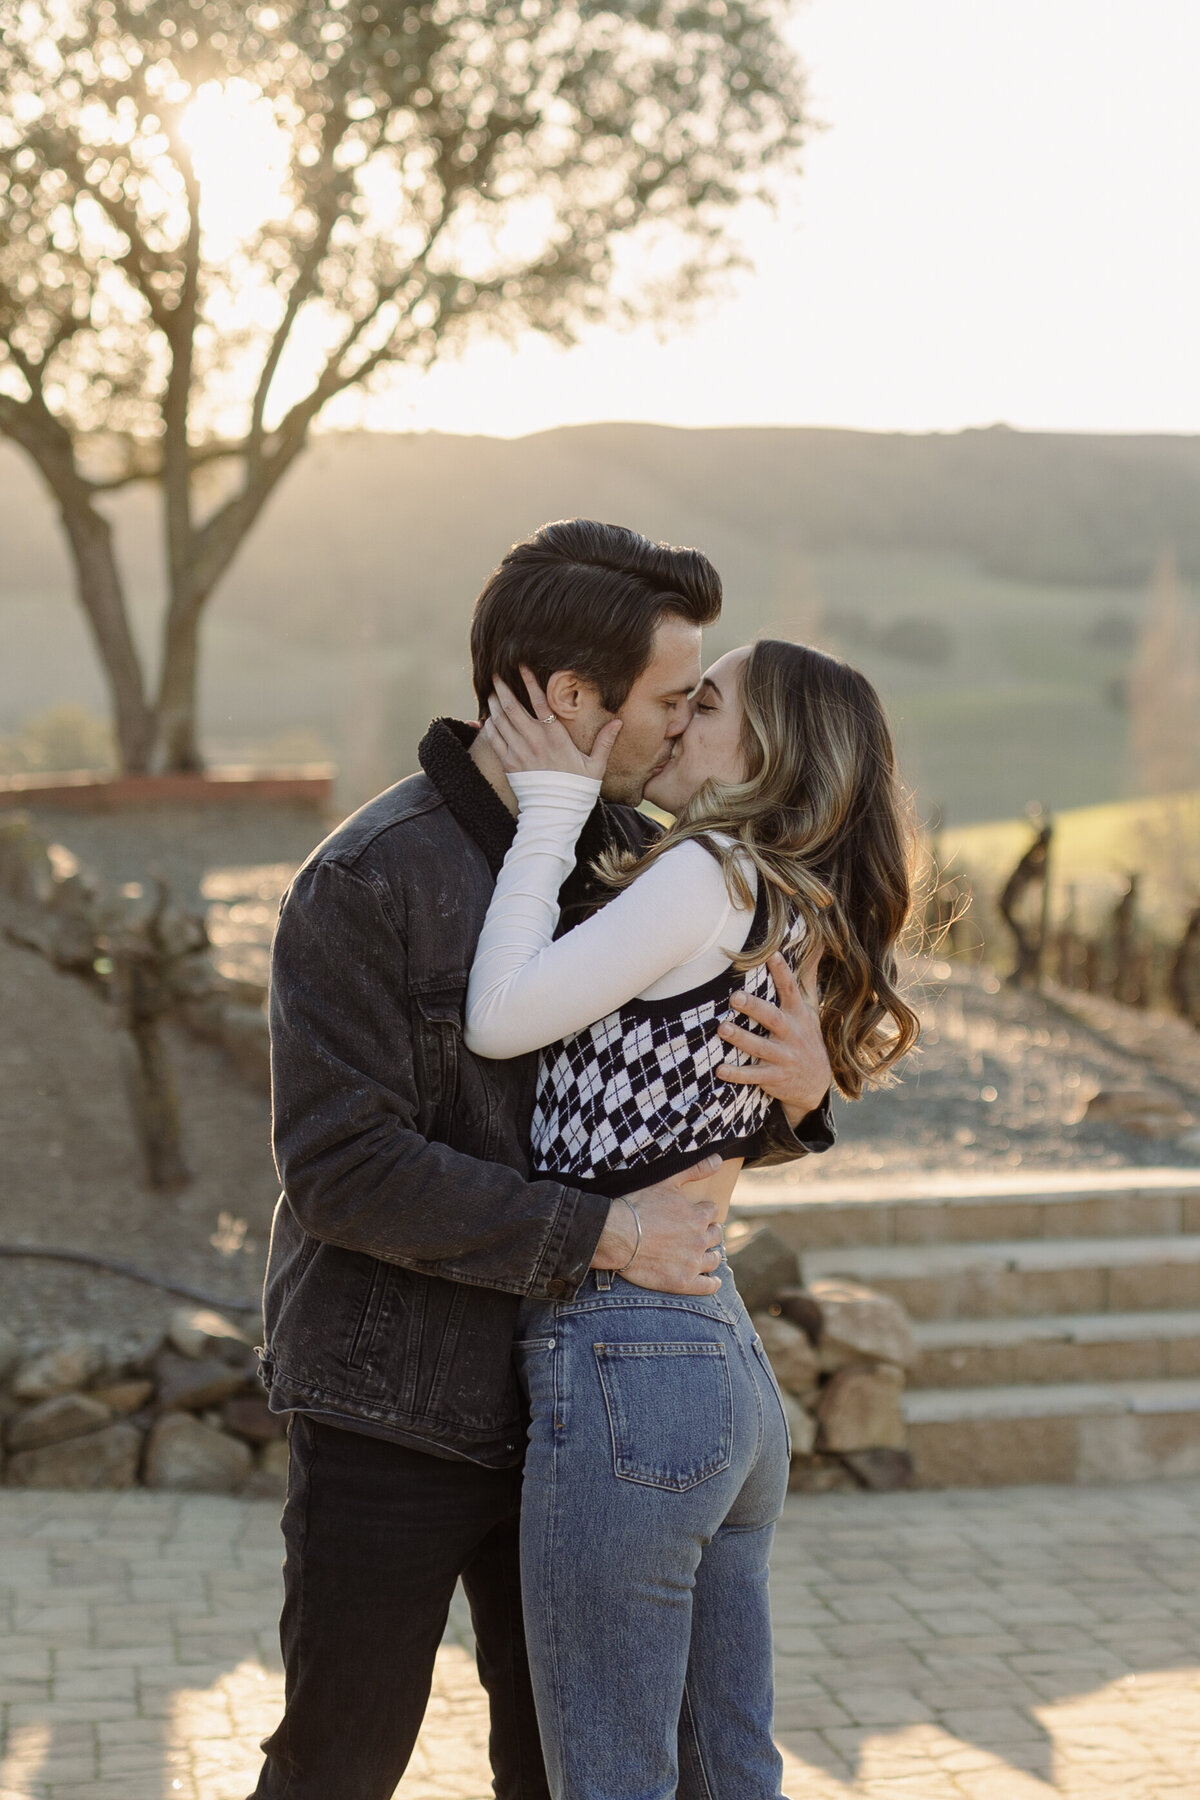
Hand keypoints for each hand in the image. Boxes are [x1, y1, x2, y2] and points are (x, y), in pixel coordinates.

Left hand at [481, 669, 621, 780]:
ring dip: (494, 705)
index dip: (530, 682)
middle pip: (513, 708)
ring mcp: (519, 753)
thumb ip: (604, 742)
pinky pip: (494, 740)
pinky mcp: (509, 764)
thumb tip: (619, 722)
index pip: (540, 703)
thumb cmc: (577, 790)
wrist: (555, 814)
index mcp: (556, 738)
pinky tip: (489, 718)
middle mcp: (535, 742)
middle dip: (503, 689)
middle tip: (496, 675)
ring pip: (501, 721)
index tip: (521, 666)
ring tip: (491, 693)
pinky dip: (490, 726)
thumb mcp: (595, 766)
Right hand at [591, 1156, 724, 1295]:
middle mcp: (699, 1240)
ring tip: (706, 1255)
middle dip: (709, 1232)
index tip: (695, 1214)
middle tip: (699, 1234)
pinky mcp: (682, 1282)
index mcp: (697, 1216)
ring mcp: (692, 1262)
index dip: (702, 1212)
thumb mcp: (667, 1181)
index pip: (711, 1212)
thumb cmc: (638, 1206)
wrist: (616, 1235)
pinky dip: (712, 1283)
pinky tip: (712, 1281)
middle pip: (715, 1236)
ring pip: (713, 1259)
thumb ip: (694, 1170)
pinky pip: (706, 1286)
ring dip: (711, 1255)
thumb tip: (719, 1160)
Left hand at [714, 944, 830, 1122]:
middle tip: (735, 997)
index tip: (772, 955)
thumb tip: (817, 945)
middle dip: (755, 1008)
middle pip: (773, 1019)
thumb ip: (807, 979)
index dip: (782, 973)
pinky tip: (719, 1069)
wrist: (816, 1084)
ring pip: (760, 1048)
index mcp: (798, 1015)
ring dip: (741, 1039)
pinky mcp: (774, 1078)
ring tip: (722, 1028)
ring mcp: (783, 1057)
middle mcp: (792, 1035)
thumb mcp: (811, 1009)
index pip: (790, 990)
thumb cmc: (806, 1038)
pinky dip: (737, 1074)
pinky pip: (754, 1076)